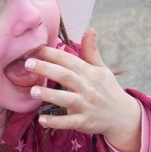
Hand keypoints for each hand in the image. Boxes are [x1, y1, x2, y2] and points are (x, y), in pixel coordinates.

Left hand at [27, 28, 141, 151]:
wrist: (124, 116)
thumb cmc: (108, 90)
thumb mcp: (102, 69)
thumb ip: (91, 51)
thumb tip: (89, 29)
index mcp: (90, 73)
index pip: (68, 60)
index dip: (51, 53)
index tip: (34, 48)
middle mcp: (88, 88)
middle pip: (65, 76)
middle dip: (46, 69)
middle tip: (27, 63)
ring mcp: (86, 105)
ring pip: (66, 99)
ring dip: (49, 94)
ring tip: (32, 91)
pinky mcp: (84, 122)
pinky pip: (69, 122)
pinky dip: (55, 122)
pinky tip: (41, 120)